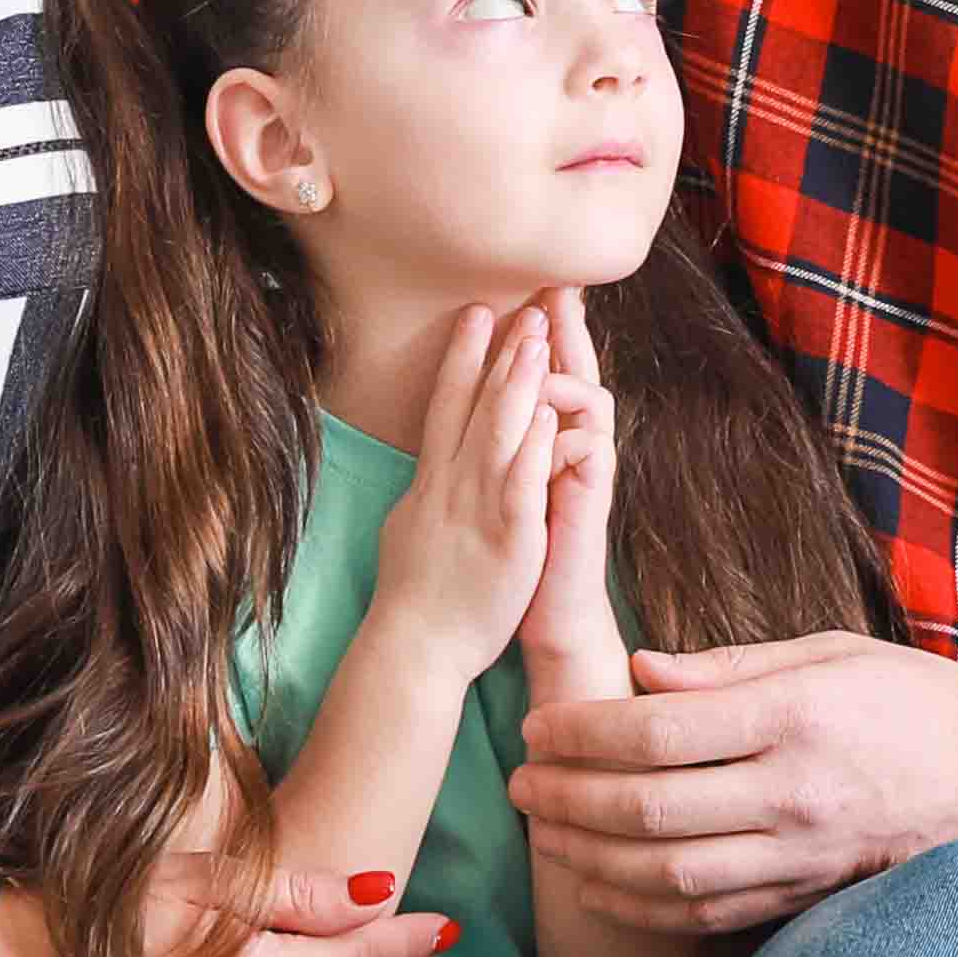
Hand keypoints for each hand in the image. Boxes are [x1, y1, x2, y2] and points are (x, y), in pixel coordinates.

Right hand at [367, 303, 569, 676]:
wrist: (416, 649)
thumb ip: (426, 494)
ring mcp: (480, 508)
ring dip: (520, 379)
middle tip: (523, 308)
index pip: (445, 406)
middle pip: (477, 406)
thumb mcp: (408, 530)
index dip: (462, 358)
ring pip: (501, 430)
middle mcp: (451, 485)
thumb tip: (427, 469)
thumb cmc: (413, 597)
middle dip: (503, 354)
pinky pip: (524, 479)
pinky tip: (548, 409)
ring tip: (538, 336)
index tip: (477, 315)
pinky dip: (535, 441)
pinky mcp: (510, 536)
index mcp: (430, 483)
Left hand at [509, 631, 957, 935]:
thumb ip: (730, 666)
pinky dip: (640, 905)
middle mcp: (794, 793)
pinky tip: (598, 885)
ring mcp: (801, 856)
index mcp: (795, 716)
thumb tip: (640, 673)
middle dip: (565, 798)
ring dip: (588, 859)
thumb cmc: (917, 702)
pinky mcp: (805, 898)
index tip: (537, 724)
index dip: (582, 731)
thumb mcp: (832, 652)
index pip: (660, 730)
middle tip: (516, 782)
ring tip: (540, 833)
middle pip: (649, 809)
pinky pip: (706, 913)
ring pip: (667, 875)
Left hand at [521, 287, 623, 678]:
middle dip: (566, 329)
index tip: (524, 291)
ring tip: (546, 340)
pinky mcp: (591, 498)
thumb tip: (467, 412)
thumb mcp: (496, 492)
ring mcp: (584, 470)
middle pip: (574, 372)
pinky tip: (551, 411)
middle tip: (557, 285)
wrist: (547, 612)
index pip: (541, 374)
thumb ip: (495, 450)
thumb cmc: (516, 553)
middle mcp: (570, 447)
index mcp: (541, 441)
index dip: (536, 335)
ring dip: (564, 370)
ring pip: (588, 399)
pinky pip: (589, 447)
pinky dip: (568, 426)